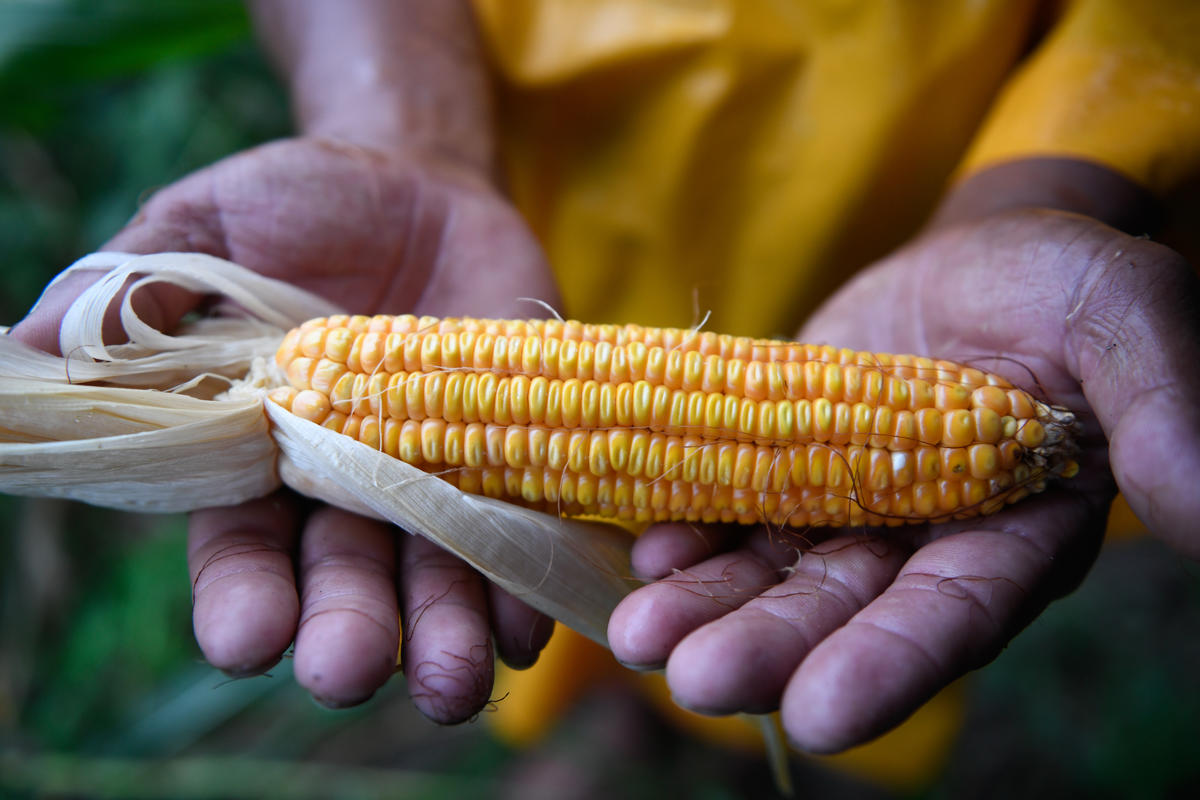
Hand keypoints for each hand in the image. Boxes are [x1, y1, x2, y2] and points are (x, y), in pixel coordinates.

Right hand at [11, 137, 557, 720]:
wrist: (424, 184)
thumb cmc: (301, 205)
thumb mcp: (212, 223)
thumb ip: (140, 284)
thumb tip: (32, 340)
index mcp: (260, 455)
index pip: (242, 550)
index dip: (242, 596)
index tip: (247, 635)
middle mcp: (347, 491)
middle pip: (344, 584)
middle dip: (346, 631)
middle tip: (346, 667)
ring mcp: (436, 481)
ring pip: (437, 581)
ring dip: (445, 635)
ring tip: (455, 680)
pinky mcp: (513, 457)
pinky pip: (522, 536)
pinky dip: (525, 583)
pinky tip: (527, 619)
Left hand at [607, 208, 1199, 750]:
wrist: (975, 256)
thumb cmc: (1061, 285)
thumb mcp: (1123, 318)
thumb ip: (1161, 408)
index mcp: (1013, 534)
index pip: (955, 612)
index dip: (890, 663)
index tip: (820, 715)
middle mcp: (921, 544)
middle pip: (842, 609)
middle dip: (770, 647)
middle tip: (695, 681)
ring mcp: (845, 508)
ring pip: (773, 571)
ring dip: (708, 606)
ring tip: (638, 635)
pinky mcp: (784, 462)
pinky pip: (731, 508)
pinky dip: (690, 534)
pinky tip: (646, 555)